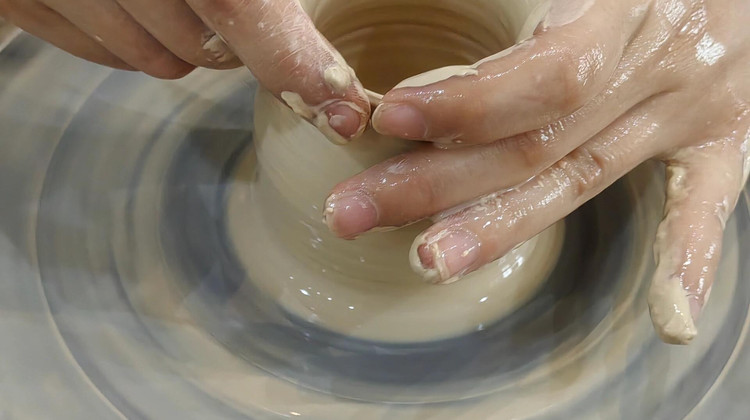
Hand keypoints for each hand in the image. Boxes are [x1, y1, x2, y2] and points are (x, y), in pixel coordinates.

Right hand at [0, 0, 369, 142]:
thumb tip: (313, 40)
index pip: (239, 6)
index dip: (297, 67)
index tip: (342, 113)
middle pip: (205, 49)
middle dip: (236, 40)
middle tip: (234, 0)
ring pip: (158, 61)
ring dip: (184, 38)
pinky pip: (105, 56)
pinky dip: (132, 39)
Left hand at [324, 0, 749, 343]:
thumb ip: (547, 18)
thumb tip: (441, 60)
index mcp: (623, 12)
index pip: (543, 76)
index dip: (466, 103)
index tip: (388, 122)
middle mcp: (655, 69)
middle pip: (534, 143)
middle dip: (434, 184)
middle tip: (352, 212)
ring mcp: (690, 112)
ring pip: (581, 180)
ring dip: (500, 228)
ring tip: (427, 262)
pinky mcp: (723, 140)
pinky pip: (707, 203)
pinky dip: (687, 259)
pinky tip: (669, 320)